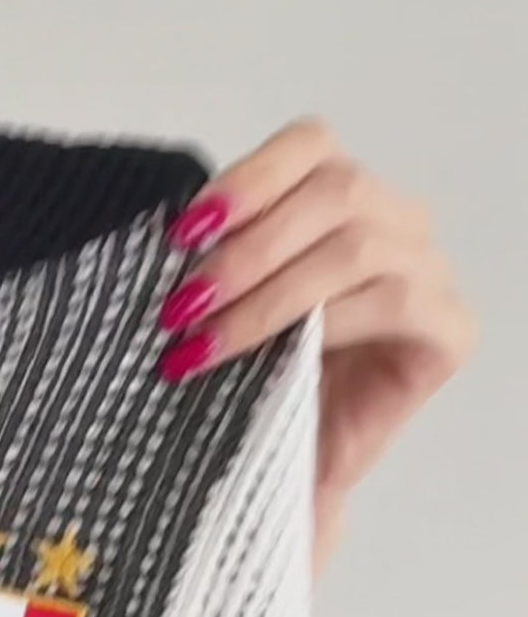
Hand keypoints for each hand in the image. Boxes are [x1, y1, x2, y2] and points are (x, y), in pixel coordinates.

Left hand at [158, 121, 473, 568]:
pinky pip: (393, 302)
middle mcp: (399, 223)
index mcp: (346, 197)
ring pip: (356, 249)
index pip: (311, 144)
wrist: (286, 472)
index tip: (182, 235)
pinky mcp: (450, 329)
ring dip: (269, 296)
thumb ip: (216, 255)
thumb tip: (166, 233)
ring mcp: (431, 272)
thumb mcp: (226, 306)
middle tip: (182, 306)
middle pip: (337, 190)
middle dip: (247, 249)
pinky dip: (325, 325)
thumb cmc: (255, 384)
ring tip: (203, 344)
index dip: (247, 179)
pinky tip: (275, 362)